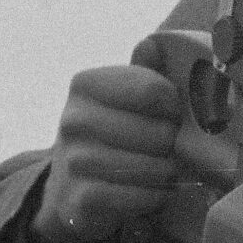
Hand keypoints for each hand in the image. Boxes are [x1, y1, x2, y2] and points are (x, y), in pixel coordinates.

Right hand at [28, 64, 183, 242]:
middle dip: (171, 145)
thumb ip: (144, 72)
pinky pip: (143, 197)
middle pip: (160, 133)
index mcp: (85, 85)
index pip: (155, 90)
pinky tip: (146, 192)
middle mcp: (73, 119)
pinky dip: (154, 197)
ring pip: (155, 168)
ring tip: (156, 170)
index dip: (173, 107)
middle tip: (162, 148)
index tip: (168, 114)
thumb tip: (153, 44)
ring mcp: (74, 161)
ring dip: (166, 174)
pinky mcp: (82, 198)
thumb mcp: (122, 98)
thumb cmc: (111, 135)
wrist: (69, 189)